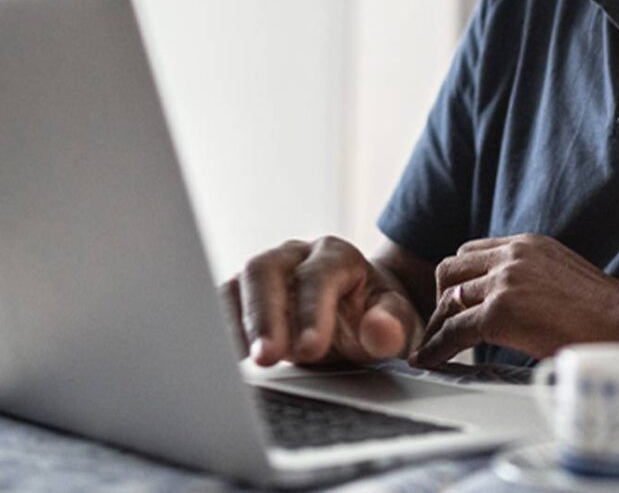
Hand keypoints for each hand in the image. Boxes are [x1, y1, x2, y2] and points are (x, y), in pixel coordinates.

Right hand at [220, 236, 424, 366]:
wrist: (361, 314)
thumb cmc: (377, 317)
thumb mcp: (398, 323)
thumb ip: (392, 327)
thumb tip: (380, 331)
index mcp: (336, 256)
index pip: (318, 276)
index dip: (311, 312)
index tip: (309, 350)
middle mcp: (295, 256)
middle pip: (266, 271)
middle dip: (264, 316)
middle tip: (267, 358)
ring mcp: (266, 273)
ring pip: (238, 284)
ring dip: (236, 324)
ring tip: (240, 362)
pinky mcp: (244, 295)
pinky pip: (222, 305)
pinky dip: (220, 330)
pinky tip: (220, 360)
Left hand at [414, 234, 618, 365]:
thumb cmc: (604, 310)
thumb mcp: (562, 273)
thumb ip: (533, 276)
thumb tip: (518, 299)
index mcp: (528, 244)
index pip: (473, 252)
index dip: (460, 279)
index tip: (456, 300)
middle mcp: (512, 256)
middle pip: (451, 269)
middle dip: (442, 297)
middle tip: (444, 322)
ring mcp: (504, 282)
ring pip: (448, 300)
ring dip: (438, 324)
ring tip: (434, 345)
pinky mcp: (500, 313)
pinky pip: (453, 331)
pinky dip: (437, 347)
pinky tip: (430, 359)